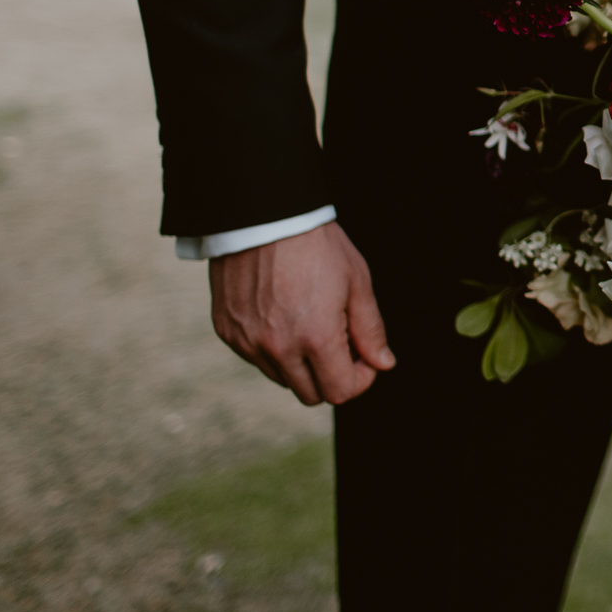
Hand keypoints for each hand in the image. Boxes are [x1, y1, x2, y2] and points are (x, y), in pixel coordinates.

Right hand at [208, 222, 394, 405]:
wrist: (263, 217)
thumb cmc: (317, 246)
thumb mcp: (357, 282)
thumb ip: (371, 330)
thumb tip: (383, 364)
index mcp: (315, 338)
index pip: (339, 392)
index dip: (359, 379)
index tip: (364, 358)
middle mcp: (278, 348)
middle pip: (311, 394)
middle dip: (332, 375)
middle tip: (341, 342)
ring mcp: (248, 342)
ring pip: (282, 378)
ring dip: (302, 364)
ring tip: (311, 323)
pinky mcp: (227, 332)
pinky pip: (256, 357)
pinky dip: (274, 348)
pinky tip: (283, 315)